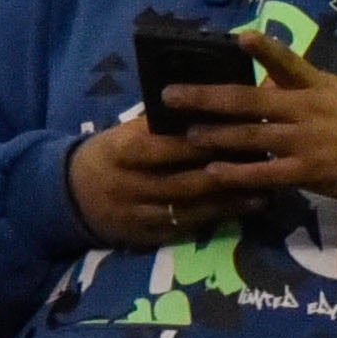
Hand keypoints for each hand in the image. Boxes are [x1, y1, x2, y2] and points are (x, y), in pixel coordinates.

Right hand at [69, 113, 248, 250]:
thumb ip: (158, 124)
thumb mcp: (124, 133)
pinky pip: (185, 228)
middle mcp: (128, 185)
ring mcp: (137, 214)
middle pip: (180, 181)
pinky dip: (216, 218)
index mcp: (120, 151)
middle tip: (263, 165)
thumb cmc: (111, 154)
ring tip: (265, 191)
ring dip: (229, 201)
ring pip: (188, 209)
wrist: (71, 196)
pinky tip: (244, 210)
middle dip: (223, 174)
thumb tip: (206, 101)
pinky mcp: (146, 236)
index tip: (234, 133)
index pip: (160, 147)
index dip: (196, 143)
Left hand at [170, 40, 336, 210]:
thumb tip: (264, 80)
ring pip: (250, 136)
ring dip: (214, 135)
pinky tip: (214, 171)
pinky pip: (265, 172)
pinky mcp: (309, 171)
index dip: (264, 49)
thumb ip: (302, 86)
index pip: (288, 62)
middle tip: (171, 95)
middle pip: (249, 101)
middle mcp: (308, 110)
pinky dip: (237, 172)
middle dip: (206, 98)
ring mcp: (307, 141)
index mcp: (317, 86)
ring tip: (185, 134)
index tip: (240, 37)